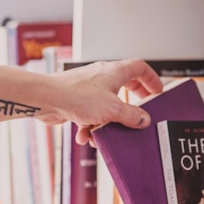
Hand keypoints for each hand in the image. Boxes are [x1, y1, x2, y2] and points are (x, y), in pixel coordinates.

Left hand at [40, 59, 162, 144]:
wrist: (46, 99)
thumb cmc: (75, 96)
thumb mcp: (112, 110)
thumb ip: (131, 116)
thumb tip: (144, 119)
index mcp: (115, 72)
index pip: (140, 68)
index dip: (151, 79)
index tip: (157, 92)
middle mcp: (103, 77)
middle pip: (125, 85)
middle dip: (132, 103)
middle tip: (140, 112)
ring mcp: (90, 88)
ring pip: (107, 105)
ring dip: (108, 122)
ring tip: (104, 132)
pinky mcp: (78, 100)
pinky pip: (91, 115)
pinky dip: (91, 126)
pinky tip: (85, 135)